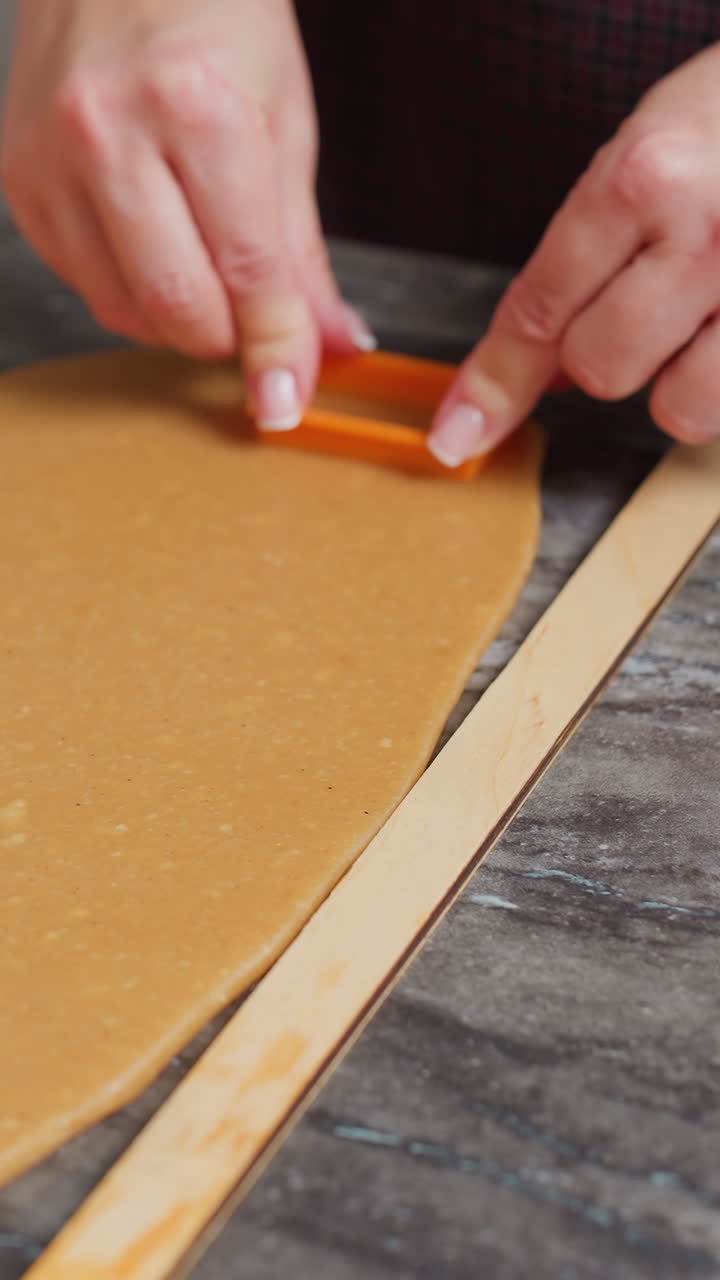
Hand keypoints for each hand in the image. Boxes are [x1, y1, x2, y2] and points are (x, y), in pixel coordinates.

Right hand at [1, 0, 373, 426]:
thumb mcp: (285, 122)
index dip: (276, 348)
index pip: (247, 270)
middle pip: (177, 305)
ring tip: (207, 271)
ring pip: (124, 309)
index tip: (287, 401)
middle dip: (228, 338)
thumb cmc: (213, 14)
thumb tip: (334, 343)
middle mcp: (109, 131)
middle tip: (256, 323)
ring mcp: (50, 157)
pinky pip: (83, 282)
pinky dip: (130, 291)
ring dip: (179, 320)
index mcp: (194, 105)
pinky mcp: (20, 180)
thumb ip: (303, 249)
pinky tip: (155, 248)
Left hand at [428, 43, 719, 465]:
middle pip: (599, 367)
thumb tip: (544, 368)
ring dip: (677, 379)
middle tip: (646, 302)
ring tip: (704, 314)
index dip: (492, 384)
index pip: (540, 309)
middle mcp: (707, 235)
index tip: (459, 434)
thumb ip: (586, 256)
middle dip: (608, 351)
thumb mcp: (646, 154)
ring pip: (675, 407)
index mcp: (647, 177)